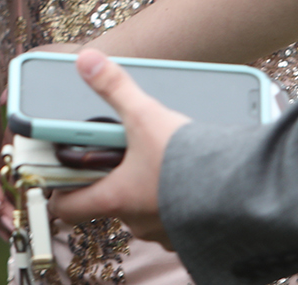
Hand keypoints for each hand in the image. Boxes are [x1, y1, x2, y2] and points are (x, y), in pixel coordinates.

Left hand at [47, 49, 190, 245]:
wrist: (242, 191)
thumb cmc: (188, 162)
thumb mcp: (145, 115)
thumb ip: (114, 87)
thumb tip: (85, 60)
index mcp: (114, 197)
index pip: (68, 207)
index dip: (57, 194)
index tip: (55, 181)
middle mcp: (135, 221)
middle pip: (108, 203)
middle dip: (112, 180)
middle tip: (120, 155)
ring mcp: (163, 233)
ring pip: (142, 213)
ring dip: (146, 192)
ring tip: (159, 165)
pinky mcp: (190, 236)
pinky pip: (174, 222)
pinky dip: (175, 204)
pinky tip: (186, 183)